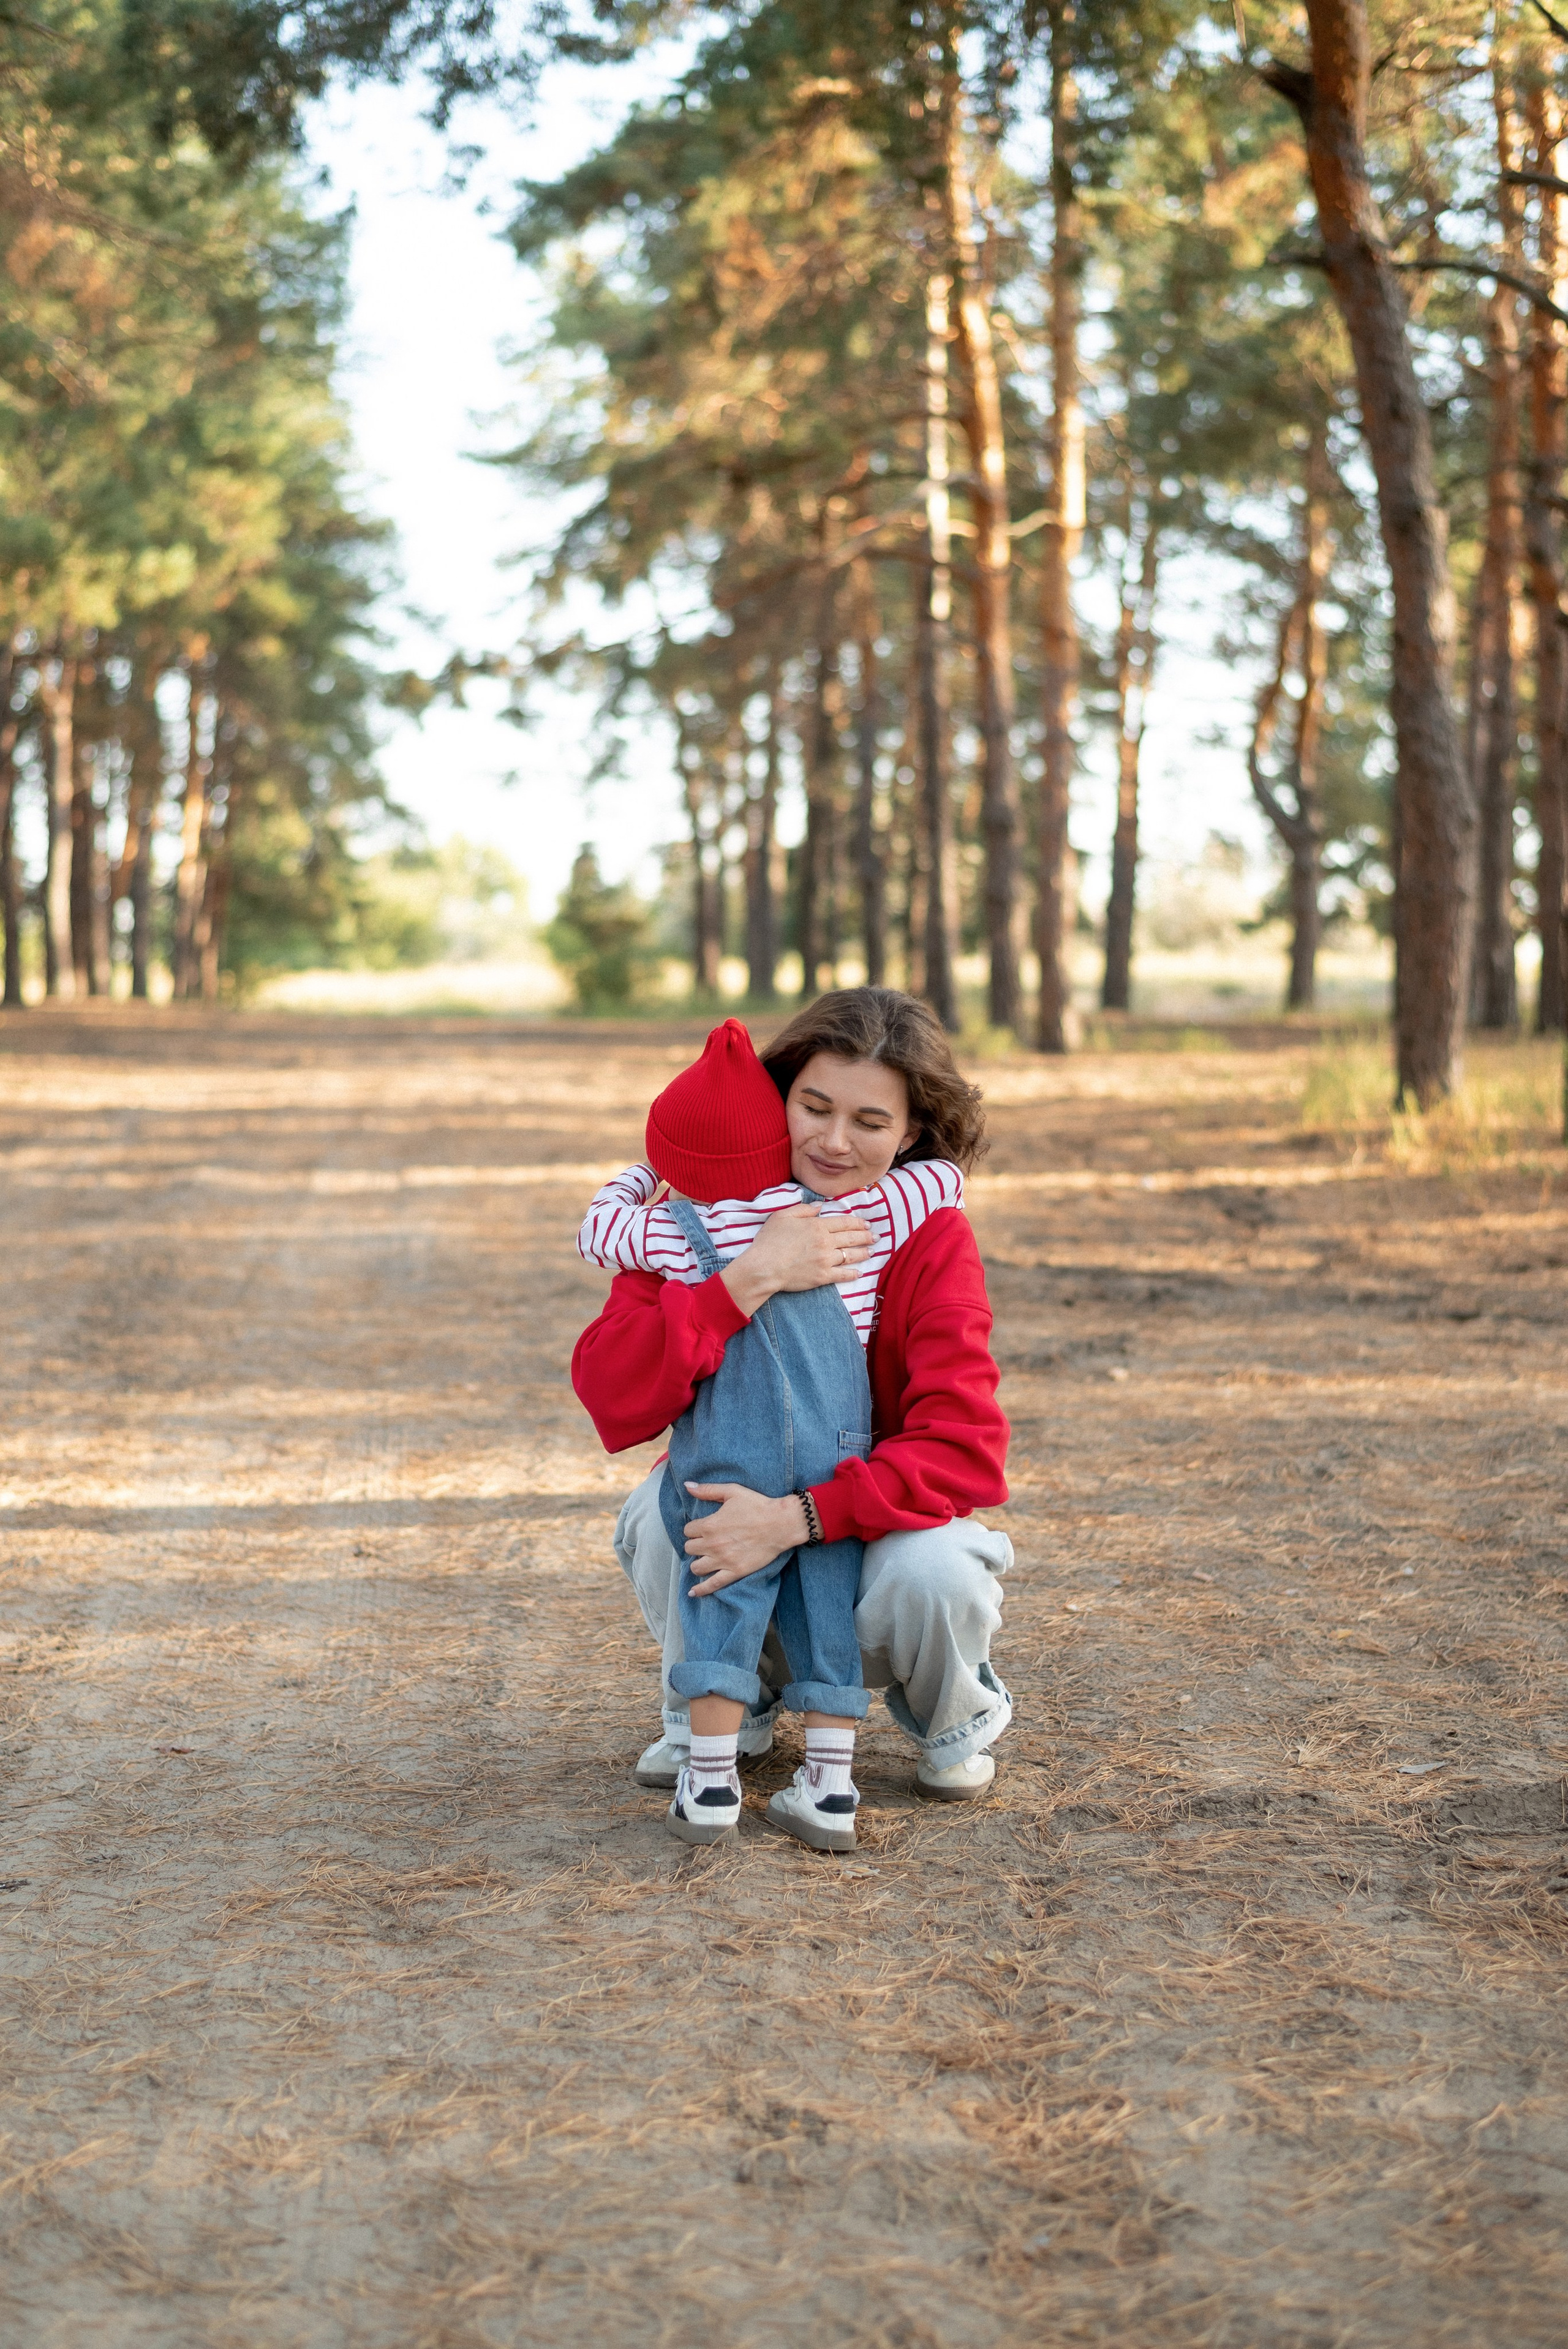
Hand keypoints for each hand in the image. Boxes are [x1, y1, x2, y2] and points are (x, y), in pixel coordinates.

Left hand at [682, 1482, 809, 1595]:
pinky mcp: (734, 1572)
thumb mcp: (732, 1492)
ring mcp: (723, 1560)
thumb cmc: (757, 1505)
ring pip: (696, 1567)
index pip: (688, 1530)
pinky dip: (701, 1590)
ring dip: (698, 1562)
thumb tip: (687, 1486)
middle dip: (696, 1544)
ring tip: (705, 1559)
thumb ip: (707, 1490)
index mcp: (710, 1525)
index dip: (694, 1528)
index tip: (703, 1527)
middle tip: (705, 1541)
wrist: (781, 1523)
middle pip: (690, 1548)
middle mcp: (712, 1544)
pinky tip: (693, 1592)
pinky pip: (712, 1585)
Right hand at [720, 1201, 871, 1317]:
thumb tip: (819, 1207)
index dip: (857, 1223)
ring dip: (863, 1253)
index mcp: (817, 1226)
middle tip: (875, 1237)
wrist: (764, 1267)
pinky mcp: (822, 1276)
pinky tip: (859, 1273)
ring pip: (850, 1255)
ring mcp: (825, 1260)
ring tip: (871, 1251)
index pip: (843, 1223)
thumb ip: (803, 1209)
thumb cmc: (770, 1241)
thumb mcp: (782, 1216)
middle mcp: (825, 1242)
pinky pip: (843, 1275)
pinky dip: (853, 1274)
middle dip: (865, 1237)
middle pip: (851, 1238)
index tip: (867, 1224)